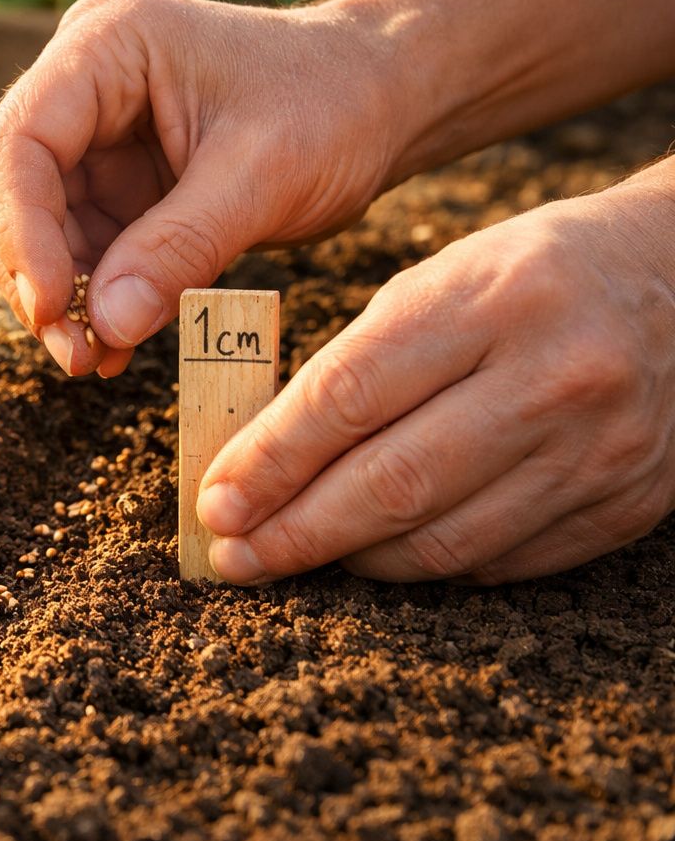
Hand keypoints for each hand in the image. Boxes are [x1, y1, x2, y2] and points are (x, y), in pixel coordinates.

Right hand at [0, 0, 407, 375]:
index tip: (51, 307)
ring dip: (56, 298)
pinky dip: (91, 302)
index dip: (22, 230)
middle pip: (9, 188)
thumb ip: (180, 248)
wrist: (383, 98)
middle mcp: (80, 85)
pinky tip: (114, 348)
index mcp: (106, 45)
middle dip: (33, 273)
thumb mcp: (264, 175)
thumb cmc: (335, 104)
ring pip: (31, 229)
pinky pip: (78, 252)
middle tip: (73, 351)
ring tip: (95, 357)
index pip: (21, 142)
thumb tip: (103, 327)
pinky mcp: (114, 188)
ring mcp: (93, 139)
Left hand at [199, 175, 674, 583]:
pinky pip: (501, 561)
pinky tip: (381, 554)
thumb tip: (261, 459)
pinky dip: (428, 565)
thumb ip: (357, 363)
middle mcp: (554, 378)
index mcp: (491, 300)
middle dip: (295, 532)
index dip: (269, 461)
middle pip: (393, 484)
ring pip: (444, 542)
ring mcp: (599, 450)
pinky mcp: (626, 504)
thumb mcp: (440, 280)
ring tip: (294, 555)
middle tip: (231, 556)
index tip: (214, 500)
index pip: (349, 398)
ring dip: (352, 560)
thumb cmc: (529, 274)